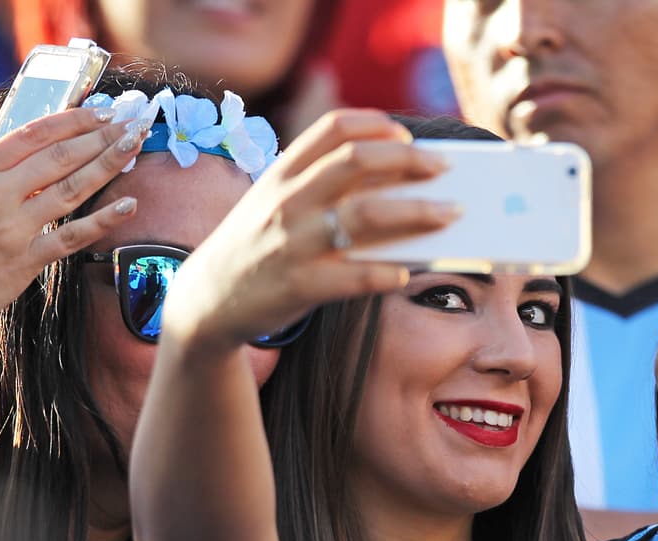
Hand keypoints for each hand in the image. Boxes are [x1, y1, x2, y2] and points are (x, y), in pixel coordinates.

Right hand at [0, 105, 150, 344]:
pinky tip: (130, 205)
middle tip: (132, 122)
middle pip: (60, 155)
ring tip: (136, 145)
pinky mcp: (25, 261)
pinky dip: (105, 220)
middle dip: (101, 135)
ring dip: (110, 163)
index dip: (72, 120)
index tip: (100, 112)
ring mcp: (12, 227)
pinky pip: (73, 236)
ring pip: (73, 187)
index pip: (31, 134)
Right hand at [161, 109, 461, 348]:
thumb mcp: (278, 204)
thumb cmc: (259, 245)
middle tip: (445, 168)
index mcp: (283, 172)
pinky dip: (387, 273)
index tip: (407, 133)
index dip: (376, 124)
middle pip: (357, 162)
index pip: (333, 129)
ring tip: (449, 215)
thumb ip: (325, 190)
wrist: (208, 298)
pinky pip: (355, 276)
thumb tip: (401, 186)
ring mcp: (292, 242)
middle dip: (409, 160)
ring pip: (365, 215)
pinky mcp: (298, 286)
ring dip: (416, 212)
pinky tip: (407, 273)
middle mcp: (288, 200)